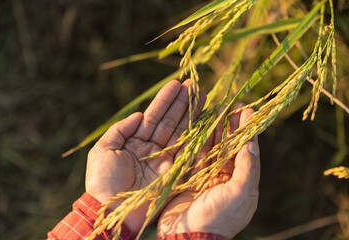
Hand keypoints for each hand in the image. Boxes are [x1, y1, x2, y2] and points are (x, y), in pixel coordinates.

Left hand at [85, 79, 205, 232]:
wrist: (109, 210)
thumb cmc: (102, 180)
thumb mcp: (103, 150)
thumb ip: (120, 130)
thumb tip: (139, 115)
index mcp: (134, 141)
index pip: (153, 116)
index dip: (165, 101)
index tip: (177, 84)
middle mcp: (151, 148)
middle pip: (170, 122)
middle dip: (182, 104)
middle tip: (195, 86)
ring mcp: (164, 160)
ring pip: (180, 133)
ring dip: (192, 115)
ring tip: (203, 96)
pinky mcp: (173, 173)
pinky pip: (187, 152)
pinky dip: (196, 137)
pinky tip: (205, 122)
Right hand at [157, 105, 259, 238]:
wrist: (188, 236)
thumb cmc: (218, 217)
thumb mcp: (239, 194)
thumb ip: (247, 168)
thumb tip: (253, 144)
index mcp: (242, 182)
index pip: (247, 150)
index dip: (247, 129)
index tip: (248, 110)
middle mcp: (227, 177)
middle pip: (230, 145)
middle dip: (231, 126)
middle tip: (230, 105)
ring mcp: (208, 177)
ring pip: (213, 147)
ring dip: (215, 129)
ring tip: (216, 110)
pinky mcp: (190, 178)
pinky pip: (196, 155)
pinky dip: (198, 141)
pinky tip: (199, 126)